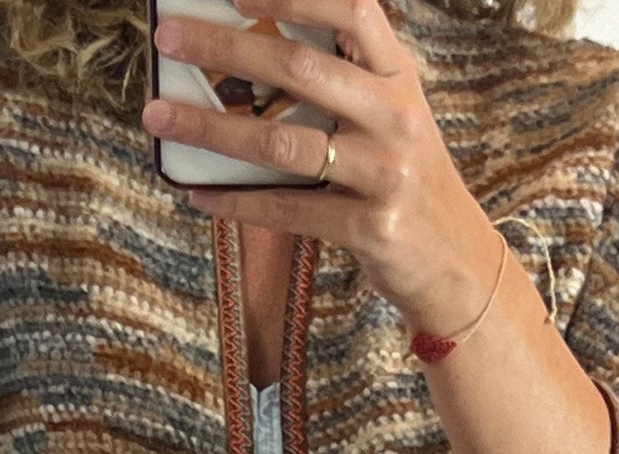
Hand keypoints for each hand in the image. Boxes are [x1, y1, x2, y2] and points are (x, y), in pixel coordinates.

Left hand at [141, 0, 503, 339]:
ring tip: (161, 119)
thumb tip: (250, 53)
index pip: (352, 9)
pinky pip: (287, 209)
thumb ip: (342, 84)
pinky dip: (235, 202)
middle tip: (169, 40)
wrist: (458, 264)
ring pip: (282, 142)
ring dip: (211, 129)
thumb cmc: (407, 184)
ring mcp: (385, 174)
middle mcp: (396, 117)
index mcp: (398, 77)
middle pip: (299, 67)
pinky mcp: (370, 228)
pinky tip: (198, 194)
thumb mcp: (390, 118)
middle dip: (225, 48)